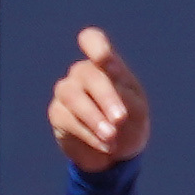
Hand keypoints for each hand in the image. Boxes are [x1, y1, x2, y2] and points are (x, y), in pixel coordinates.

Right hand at [50, 28, 150, 174]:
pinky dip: (90, 134)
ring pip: (73, 96)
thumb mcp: (137, 110)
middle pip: (89, 74)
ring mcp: (67, 91)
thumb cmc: (131, 123)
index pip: (93, 40)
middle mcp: (83, 73)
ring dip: (94, 117)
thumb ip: (126, 97)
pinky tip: (106, 146)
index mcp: (106, 65)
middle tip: (120, 119)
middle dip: (106, 97)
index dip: (95, 46)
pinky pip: (68, 119)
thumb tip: (110, 97)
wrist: (116, 153)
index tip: (104, 60)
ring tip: (112, 136)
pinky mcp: (57, 113)